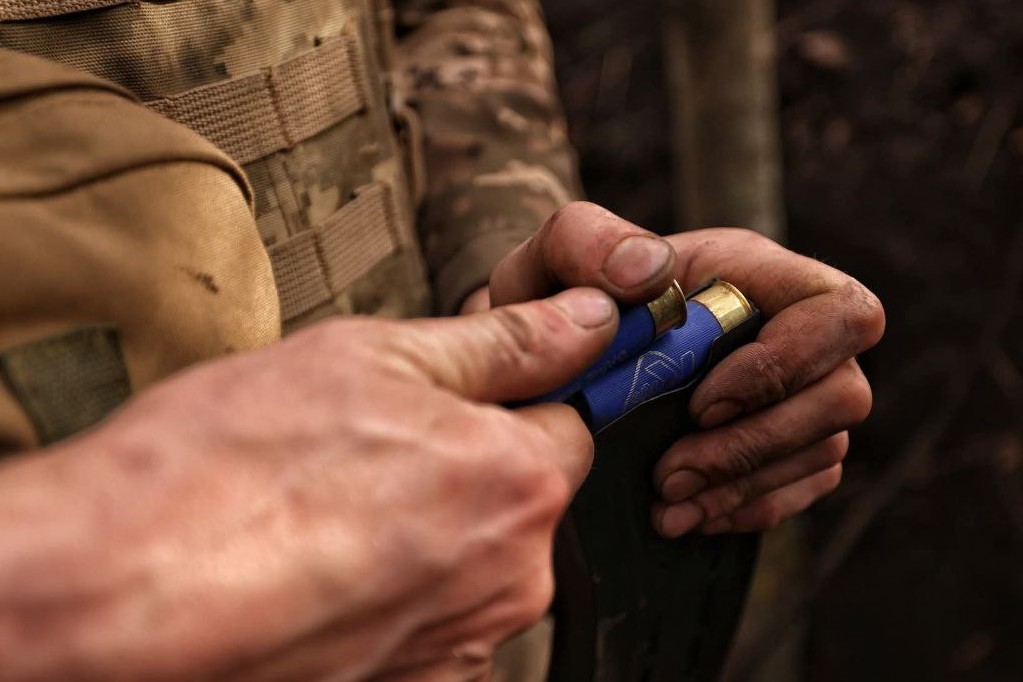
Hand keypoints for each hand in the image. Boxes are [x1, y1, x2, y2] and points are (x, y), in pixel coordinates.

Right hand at [0, 289, 616, 680]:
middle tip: (371, 449)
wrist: (122, 594)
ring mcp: (461, 642)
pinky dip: (393, 590)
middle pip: (522, 500)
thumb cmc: (229, 468)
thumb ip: (502, 343)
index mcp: (516, 480)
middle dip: (469, 467)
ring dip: (427, 531)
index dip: (517, 400)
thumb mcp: (375, 358)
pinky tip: (324, 565)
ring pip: (474, 560)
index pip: (570, 425)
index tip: (467, 399)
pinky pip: (432, 617)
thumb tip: (584, 320)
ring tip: (332, 509)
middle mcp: (510, 575)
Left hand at [483, 202, 884, 536]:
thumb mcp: (550, 260)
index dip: (785, 365)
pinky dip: (749, 508)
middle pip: (842, 395)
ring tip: (666, 503)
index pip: (836, 309)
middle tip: (668, 475)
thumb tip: (648, 270)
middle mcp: (790, 329)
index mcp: (752, 272)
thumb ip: (585, 241)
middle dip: (755, 446)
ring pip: (824, 449)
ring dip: (745, 486)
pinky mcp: (785, 443)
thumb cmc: (556, 299)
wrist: (547, 359)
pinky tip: (689, 515)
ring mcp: (796, 391)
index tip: (701, 405)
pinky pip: (805, 486)